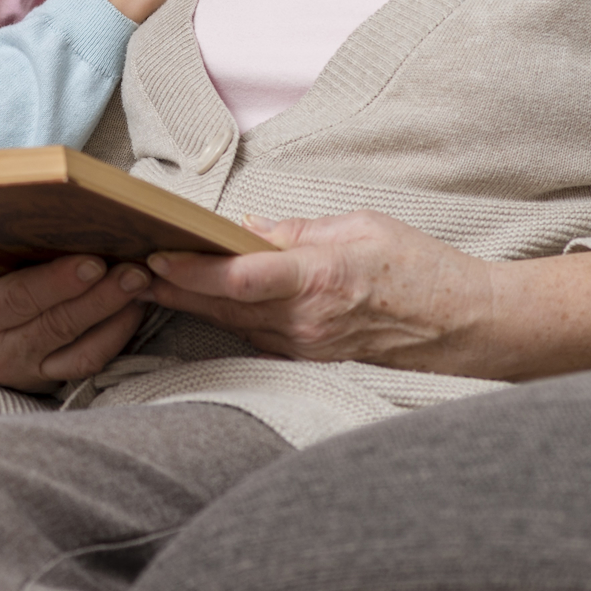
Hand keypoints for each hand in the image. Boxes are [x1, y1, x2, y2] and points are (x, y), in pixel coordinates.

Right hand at [0, 250, 150, 392]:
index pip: (18, 299)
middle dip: (101, 297)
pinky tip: (134, 309)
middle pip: (58, 324)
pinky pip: (89, 365)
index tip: (92, 262)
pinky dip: (116, 338)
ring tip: (142, 284)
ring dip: (116, 316)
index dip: (57, 283)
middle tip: (134, 269)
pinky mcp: (48, 381)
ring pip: (80, 349)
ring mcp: (27, 371)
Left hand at [142, 211, 590, 381]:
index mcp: (320, 278)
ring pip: (231, 322)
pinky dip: (223, 316)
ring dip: (188, 301)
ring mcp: (305, 349)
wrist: (470, 329)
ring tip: (142, 278)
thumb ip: (297, 231)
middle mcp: (306, 322)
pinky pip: (253, 336)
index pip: (240, 276)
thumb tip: (244, 228)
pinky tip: (196, 300)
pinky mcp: (308, 363)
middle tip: (120, 264)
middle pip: (220, 304)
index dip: (191, 269)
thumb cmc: (422, 270)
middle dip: (168, 285)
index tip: (152, 255)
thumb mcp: (361, 227)